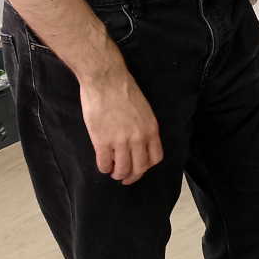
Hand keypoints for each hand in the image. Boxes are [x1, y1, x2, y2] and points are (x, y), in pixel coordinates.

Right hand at [78, 68, 162, 184]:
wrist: (107, 81)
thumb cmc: (124, 91)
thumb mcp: (144, 110)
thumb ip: (144, 128)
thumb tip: (140, 143)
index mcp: (151, 129)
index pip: (155, 158)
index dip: (146, 167)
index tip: (139, 168)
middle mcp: (139, 138)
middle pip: (139, 168)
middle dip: (132, 176)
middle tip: (124, 178)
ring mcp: (121, 141)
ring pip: (122, 170)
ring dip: (117, 174)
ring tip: (112, 171)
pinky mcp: (103, 142)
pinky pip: (104, 164)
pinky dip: (103, 168)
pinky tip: (103, 164)